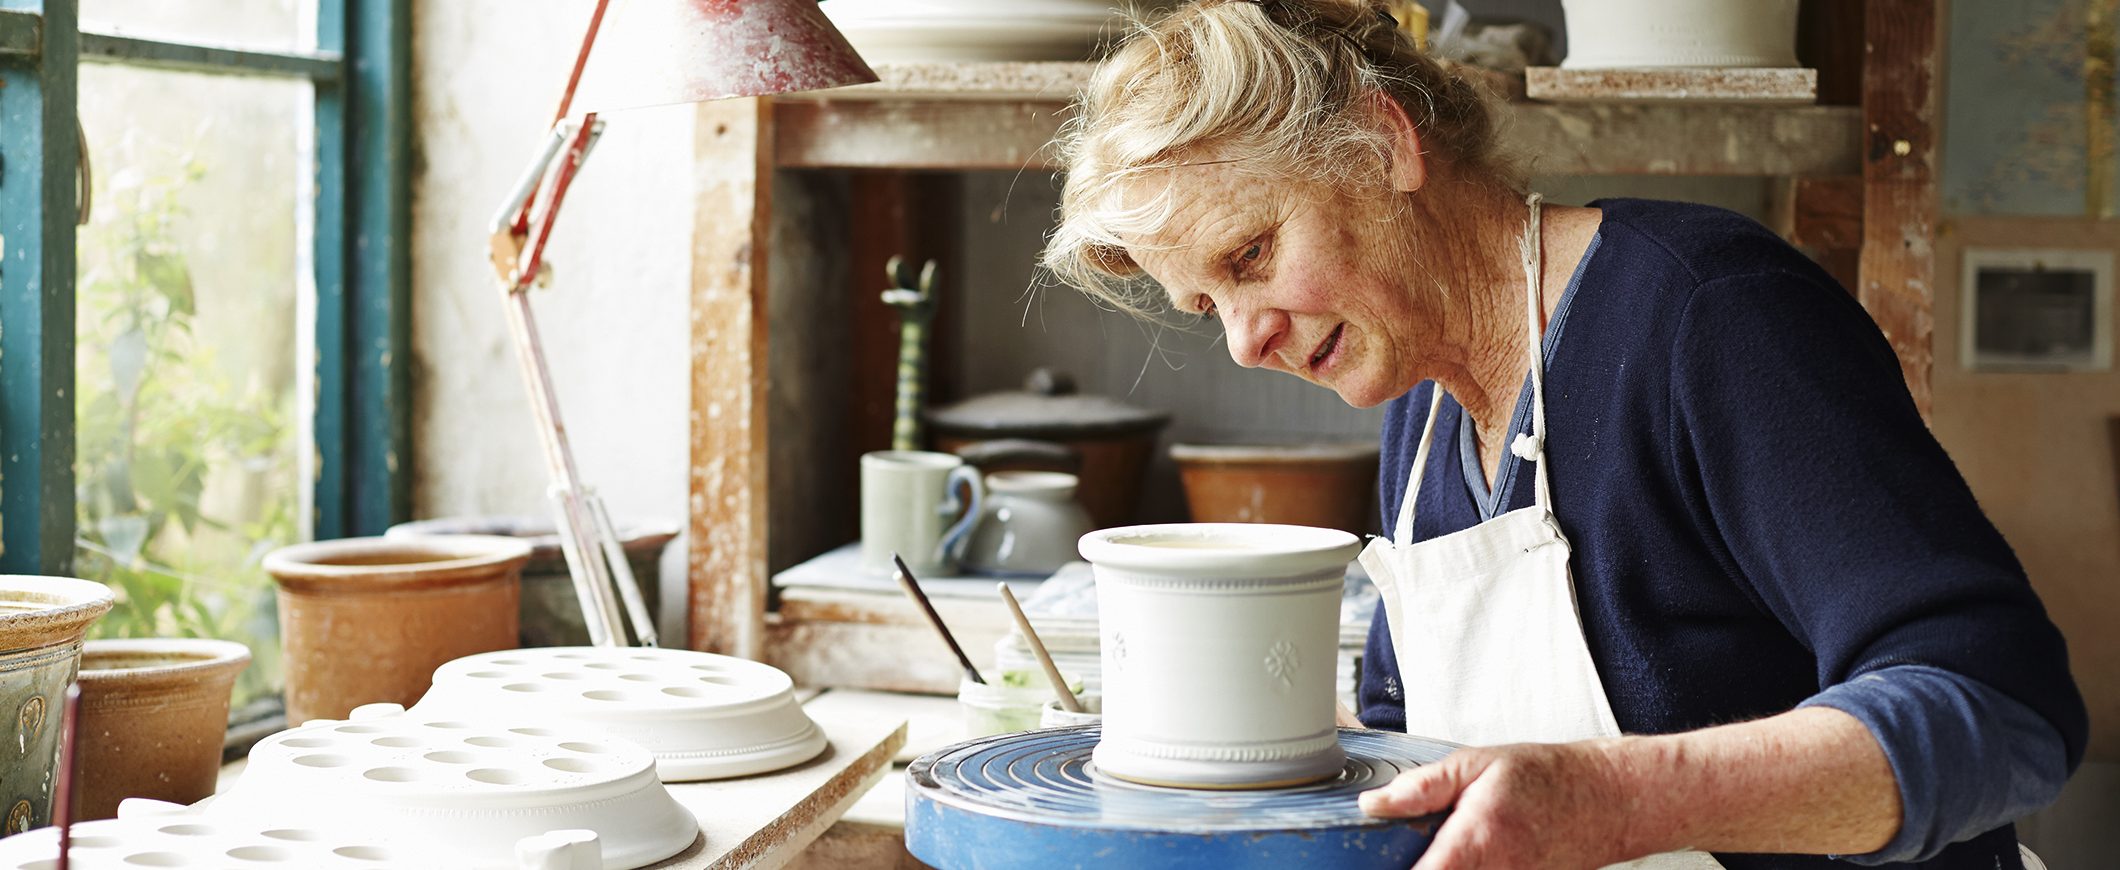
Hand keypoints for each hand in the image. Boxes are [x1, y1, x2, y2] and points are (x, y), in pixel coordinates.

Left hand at [1358, 740, 1647, 869]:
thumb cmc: (1545, 779)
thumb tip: (1373, 804)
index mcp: (1475, 842)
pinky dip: (1461, 869)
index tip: (1364, 865)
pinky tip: (1453, 856)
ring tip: (1428, 850)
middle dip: (1408, 866)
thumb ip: (1422, 787)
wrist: (1604, 801)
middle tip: (1393, 853)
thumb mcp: (1476, 765)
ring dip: (1438, 867)